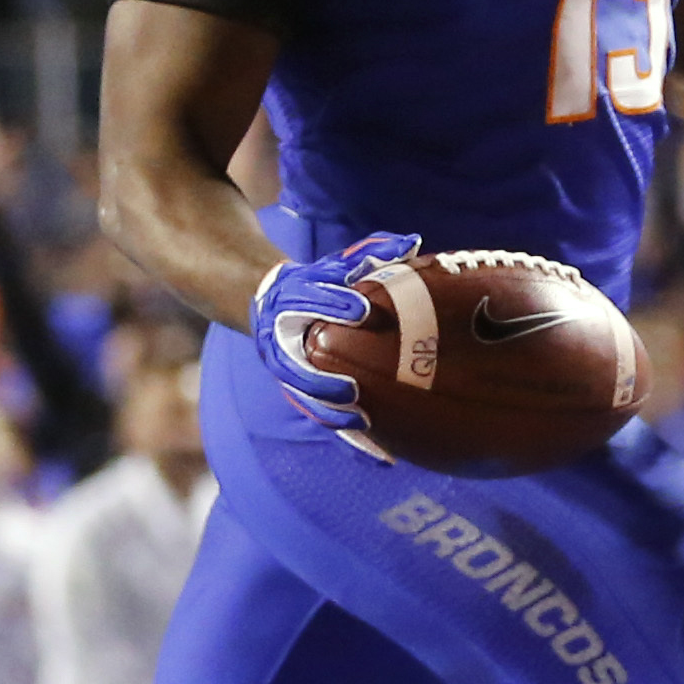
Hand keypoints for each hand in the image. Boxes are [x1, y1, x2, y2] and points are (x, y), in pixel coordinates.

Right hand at [249, 231, 418, 436]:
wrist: (271, 305)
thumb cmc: (319, 283)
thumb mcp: (340, 264)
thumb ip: (373, 252)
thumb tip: (412, 242)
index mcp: (294, 296)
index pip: (309, 295)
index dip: (333, 300)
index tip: (360, 308)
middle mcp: (284, 333)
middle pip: (299, 353)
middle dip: (324, 367)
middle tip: (353, 380)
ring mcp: (286, 364)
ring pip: (303, 388)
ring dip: (328, 402)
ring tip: (358, 412)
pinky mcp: (297, 388)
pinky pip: (318, 411)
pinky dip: (341, 426)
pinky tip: (370, 440)